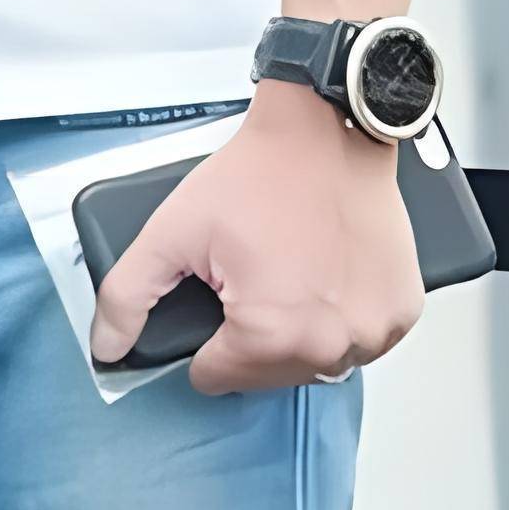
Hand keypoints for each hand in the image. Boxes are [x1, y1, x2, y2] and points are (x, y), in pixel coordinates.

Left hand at [90, 82, 423, 394]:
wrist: (325, 132)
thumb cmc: (259, 176)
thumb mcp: (170, 230)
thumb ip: (127, 295)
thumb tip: (107, 346)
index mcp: (270, 335)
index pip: (216, 377)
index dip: (204, 338)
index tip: (215, 296)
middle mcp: (330, 344)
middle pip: (267, 375)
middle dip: (249, 334)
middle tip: (248, 276)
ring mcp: (374, 331)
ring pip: (315, 362)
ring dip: (296, 335)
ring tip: (285, 274)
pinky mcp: (401, 312)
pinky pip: (361, 340)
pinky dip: (339, 320)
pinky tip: (323, 279)